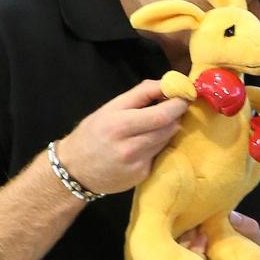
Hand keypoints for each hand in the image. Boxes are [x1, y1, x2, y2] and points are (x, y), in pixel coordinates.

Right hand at [56, 79, 189, 194]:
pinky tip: (148, 142)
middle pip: (168, 128)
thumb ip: (140, 94)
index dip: (178, 104)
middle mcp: (128, 147)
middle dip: (177, 114)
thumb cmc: (92, 133)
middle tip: (178, 106)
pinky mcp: (142, 175)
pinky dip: (159, 144)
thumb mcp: (109, 108)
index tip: (185, 95)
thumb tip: (168, 84)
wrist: (75, 170)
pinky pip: (160, 154)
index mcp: (118, 125)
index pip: (160, 115)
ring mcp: (136, 164)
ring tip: (160, 122)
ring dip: (169, 128)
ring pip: (166, 140)